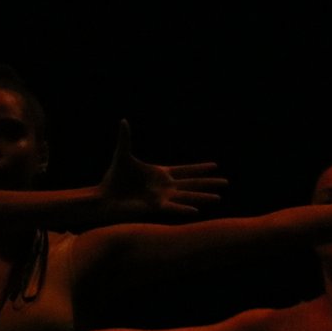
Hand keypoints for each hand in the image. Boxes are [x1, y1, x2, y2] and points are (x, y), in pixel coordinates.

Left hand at [95, 122, 225, 220]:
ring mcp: (161, 197)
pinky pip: (173, 208)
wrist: (105, 196)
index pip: (185, 170)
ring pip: (187, 196)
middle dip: (209, 183)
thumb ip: (126, 138)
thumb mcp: (122, 154)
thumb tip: (123, 120)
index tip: (215, 166)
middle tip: (226, 183)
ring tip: (218, 198)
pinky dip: (184, 208)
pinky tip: (196, 210)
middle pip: (192, 183)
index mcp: (160, 173)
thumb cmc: (114, 177)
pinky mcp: (155, 207)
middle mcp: (164, 186)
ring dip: (202, 197)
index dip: (200, 168)